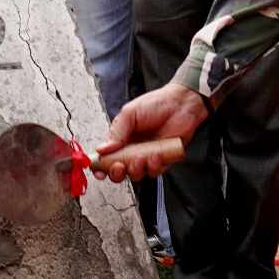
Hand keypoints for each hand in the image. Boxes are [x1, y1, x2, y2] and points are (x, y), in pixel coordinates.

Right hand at [93, 82, 209, 182]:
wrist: (180, 104)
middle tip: (119, 166)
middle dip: (116, 173)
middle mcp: (132, 150)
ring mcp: (147, 156)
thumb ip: (116, 133)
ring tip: (140, 157)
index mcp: (121, 139)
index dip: (100, 167)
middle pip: (119, 171)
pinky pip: (154, 172)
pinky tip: (155, 155)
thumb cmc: (156, 104)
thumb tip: (101, 149)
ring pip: (136, 174)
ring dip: (136, 169)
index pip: (106, 158)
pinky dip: (153, 167)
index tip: (99, 170)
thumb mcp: (130, 114)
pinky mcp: (162, 160)